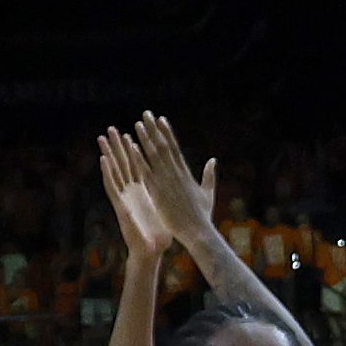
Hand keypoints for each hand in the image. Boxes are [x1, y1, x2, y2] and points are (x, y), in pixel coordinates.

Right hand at [97, 128, 171, 263]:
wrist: (150, 251)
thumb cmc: (159, 233)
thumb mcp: (166, 210)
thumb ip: (169, 197)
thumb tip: (180, 189)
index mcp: (144, 191)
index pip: (138, 166)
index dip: (134, 150)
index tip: (131, 133)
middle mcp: (131, 191)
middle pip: (123, 164)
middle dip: (117, 146)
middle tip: (111, 128)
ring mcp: (124, 197)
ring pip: (114, 171)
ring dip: (108, 154)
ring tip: (102, 137)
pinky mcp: (120, 205)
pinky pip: (112, 186)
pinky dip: (107, 172)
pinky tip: (103, 159)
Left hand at [129, 112, 219, 252]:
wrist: (197, 231)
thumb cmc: (203, 215)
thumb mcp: (208, 192)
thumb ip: (209, 175)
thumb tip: (213, 159)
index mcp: (186, 173)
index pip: (175, 147)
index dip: (167, 132)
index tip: (161, 119)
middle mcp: (175, 173)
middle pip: (163, 146)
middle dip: (154, 129)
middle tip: (146, 114)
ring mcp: (166, 182)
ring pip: (154, 155)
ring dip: (145, 139)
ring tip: (138, 124)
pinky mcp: (158, 191)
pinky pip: (146, 172)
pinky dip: (139, 158)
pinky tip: (132, 146)